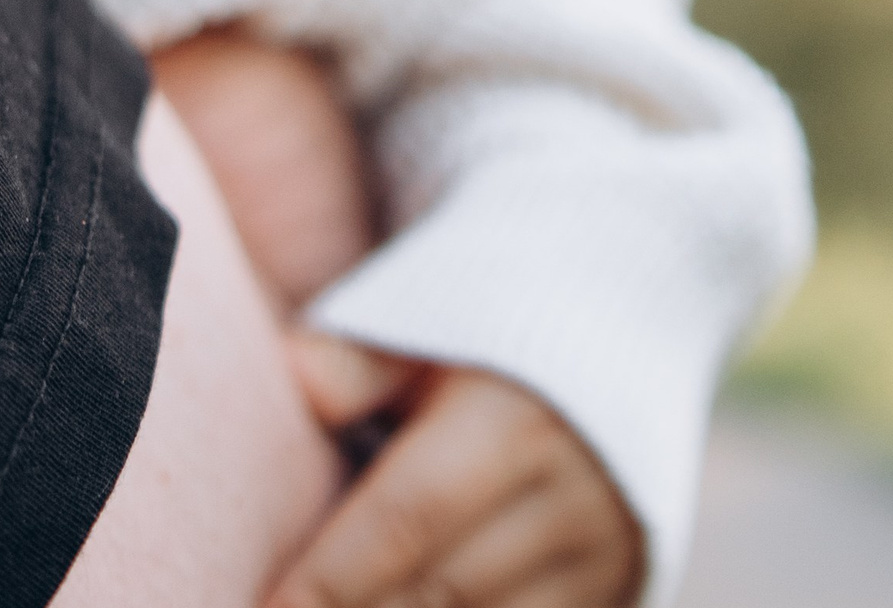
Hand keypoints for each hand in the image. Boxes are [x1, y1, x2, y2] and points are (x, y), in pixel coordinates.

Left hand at [267, 338, 643, 607]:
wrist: (628, 323)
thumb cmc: (494, 320)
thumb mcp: (429, 314)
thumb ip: (358, 357)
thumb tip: (288, 378)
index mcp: (515, 420)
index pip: (405, 519)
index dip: (327, 580)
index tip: (264, 607)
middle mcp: (570, 500)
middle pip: (437, 595)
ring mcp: (602, 557)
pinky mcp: (617, 590)